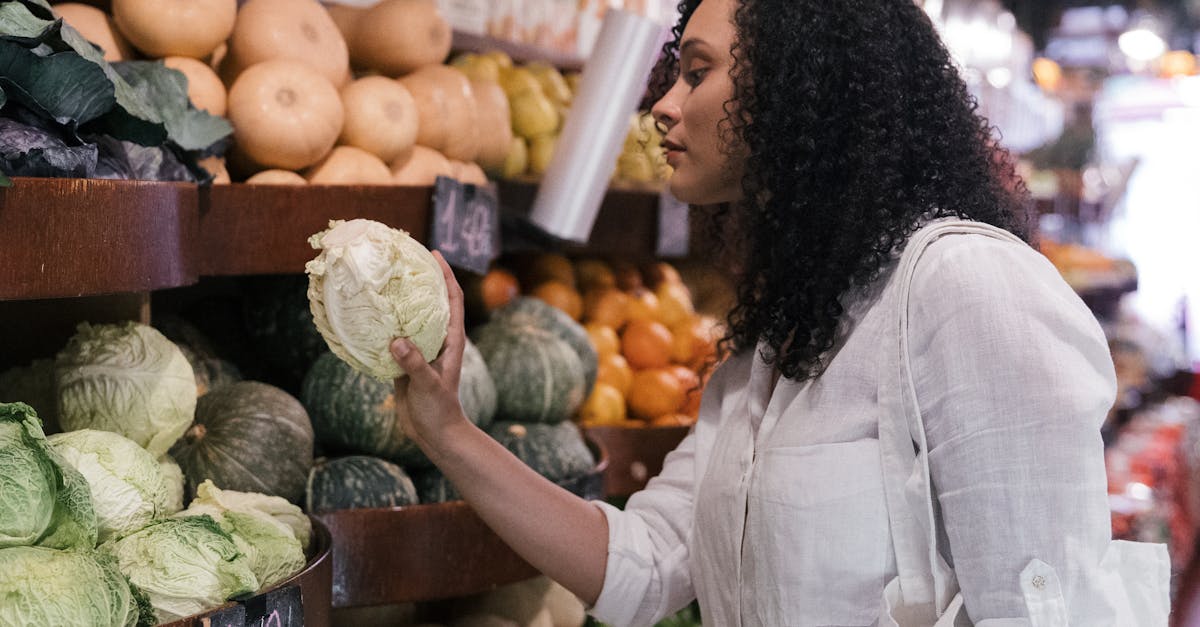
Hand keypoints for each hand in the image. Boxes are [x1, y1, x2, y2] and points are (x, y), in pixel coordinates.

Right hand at [390, 251, 470, 456]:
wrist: (434, 434)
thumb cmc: (439, 409)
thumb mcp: (429, 385)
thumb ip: (415, 363)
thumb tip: (397, 341)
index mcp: (451, 339)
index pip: (452, 299)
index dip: (446, 274)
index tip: (434, 253)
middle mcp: (437, 340)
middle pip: (430, 302)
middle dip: (420, 280)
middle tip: (401, 259)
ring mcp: (420, 350)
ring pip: (409, 319)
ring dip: (398, 302)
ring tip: (380, 281)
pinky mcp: (404, 363)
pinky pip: (392, 339)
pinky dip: (382, 326)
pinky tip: (365, 316)